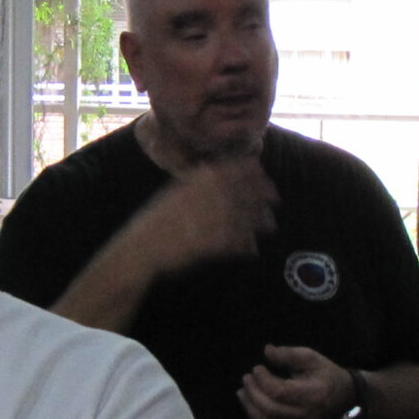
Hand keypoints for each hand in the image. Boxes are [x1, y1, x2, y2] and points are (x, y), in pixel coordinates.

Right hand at [126, 156, 277, 277]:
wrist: (142, 246)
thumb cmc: (155, 220)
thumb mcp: (173, 192)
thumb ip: (194, 182)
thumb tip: (210, 171)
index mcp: (199, 182)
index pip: (233, 169)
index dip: (252, 171)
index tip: (262, 172)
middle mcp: (210, 196)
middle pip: (245, 191)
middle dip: (263, 194)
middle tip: (275, 199)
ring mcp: (214, 219)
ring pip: (247, 216)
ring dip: (261, 219)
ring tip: (270, 225)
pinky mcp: (215, 243)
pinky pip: (238, 243)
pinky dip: (247, 245)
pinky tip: (253, 249)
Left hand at [238, 345, 354, 418]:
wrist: (342, 396)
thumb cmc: (324, 373)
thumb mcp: (310, 357)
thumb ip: (288, 354)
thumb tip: (266, 351)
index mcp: (314, 394)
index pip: (281, 392)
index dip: (263, 381)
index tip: (256, 368)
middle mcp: (308, 416)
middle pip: (271, 410)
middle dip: (253, 393)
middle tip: (246, 379)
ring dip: (250, 408)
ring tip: (243, 392)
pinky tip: (250, 407)